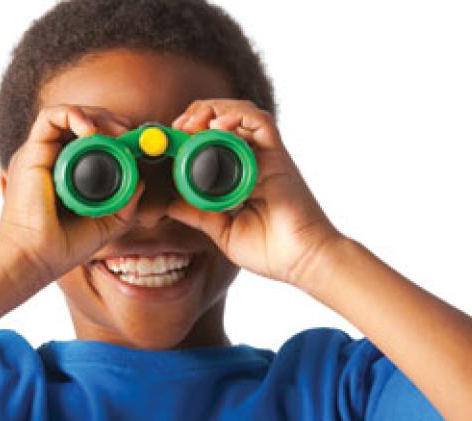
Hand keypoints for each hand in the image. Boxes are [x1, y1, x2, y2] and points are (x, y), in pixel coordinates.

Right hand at [0, 104, 145, 283]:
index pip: (93, 139)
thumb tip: (141, 180)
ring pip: (68, 115)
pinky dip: (73, 115)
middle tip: (129, 133)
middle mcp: (53, 158)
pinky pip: (50, 117)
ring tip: (116, 131)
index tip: (136, 143)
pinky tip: (91, 132)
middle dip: (111, 120)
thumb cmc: (65, 246)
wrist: (37, 257)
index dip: (116, 134)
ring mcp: (41, 153)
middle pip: (83, 122)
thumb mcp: (107, 222)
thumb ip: (125, 202)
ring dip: (96, 117)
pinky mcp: (31, 152)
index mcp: (69, 172)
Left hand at [168, 99, 344, 286]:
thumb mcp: (222, 230)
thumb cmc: (270, 250)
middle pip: (224, 119)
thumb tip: (169, 203)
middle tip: (179, 127)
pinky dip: (238, 115)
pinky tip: (218, 124)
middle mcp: (254, 160)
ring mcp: (266, 156)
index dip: (190, 133)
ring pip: (241, 113)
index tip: (171, 138)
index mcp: (239, 175)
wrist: (302, 260)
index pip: (212, 140)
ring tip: (194, 123)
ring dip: (214, 110)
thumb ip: (198, 214)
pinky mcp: (279, 156)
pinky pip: (261, 122)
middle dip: (197, 115)